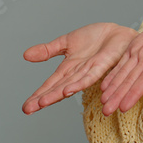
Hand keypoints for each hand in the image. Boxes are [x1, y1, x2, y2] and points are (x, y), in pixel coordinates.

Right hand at [21, 22, 137, 114]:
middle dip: (43, 99)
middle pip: (57, 89)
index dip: (38, 95)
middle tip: (28, 109)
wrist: (118, 33)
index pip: (50, 84)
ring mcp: (89, 71)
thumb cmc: (96, 39)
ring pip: (70, 85)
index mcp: (68, 69)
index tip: (25, 107)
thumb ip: (48, 50)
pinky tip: (68, 90)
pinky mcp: (102, 65)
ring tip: (43, 102)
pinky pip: (89, 76)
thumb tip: (25, 55)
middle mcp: (77, 74)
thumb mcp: (66, 42)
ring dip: (57, 94)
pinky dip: (78, 83)